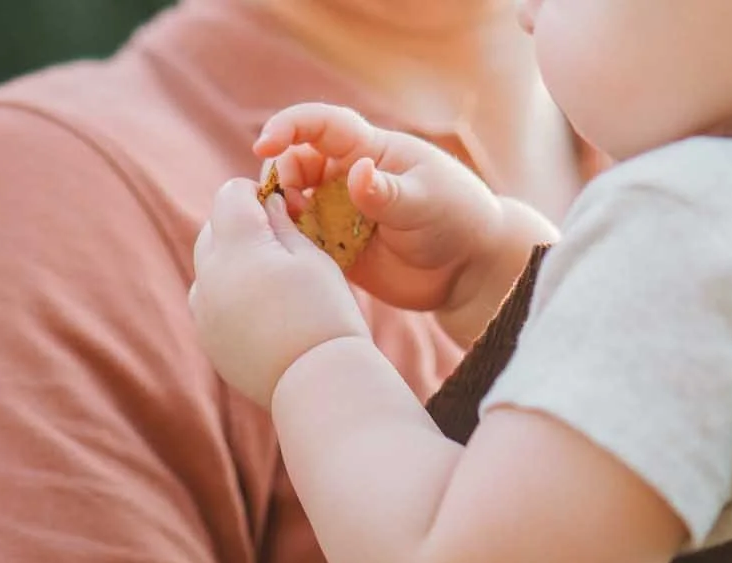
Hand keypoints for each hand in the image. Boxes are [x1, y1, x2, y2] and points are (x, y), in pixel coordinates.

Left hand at [190, 176, 368, 407]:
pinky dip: (226, 296)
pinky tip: (259, 312)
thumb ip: (281, 223)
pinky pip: (208, 303)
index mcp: (238, 245)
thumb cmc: (326, 316)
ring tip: (267, 281)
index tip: (283, 209)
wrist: (319, 386)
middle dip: (240, 226)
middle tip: (278, 245)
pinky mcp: (208, 340)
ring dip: (230, 262)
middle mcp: (210, 275)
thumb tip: (266, 204)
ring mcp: (203, 311)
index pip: (231, 193)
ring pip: (206, 266)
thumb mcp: (312, 257)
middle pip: (213, 228)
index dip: (257, 195)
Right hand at [253, 105, 524, 324]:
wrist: (468, 269)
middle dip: (280, 178)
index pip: (318, 125)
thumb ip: (387, 191)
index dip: (287, 127)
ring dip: (283, 215)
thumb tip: (356, 172)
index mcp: (366, 150)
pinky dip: (293, 248)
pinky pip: (304, 245)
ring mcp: (340, 214)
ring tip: (296, 233)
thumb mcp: (425, 200)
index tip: (264, 143)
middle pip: (294, 164)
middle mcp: (346, 177)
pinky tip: (301, 260)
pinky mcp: (339, 250)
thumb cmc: (455, 218)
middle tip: (289, 203)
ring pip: (294, 205)